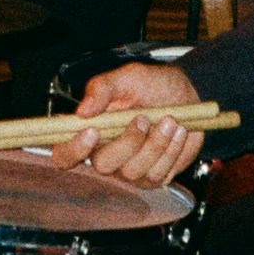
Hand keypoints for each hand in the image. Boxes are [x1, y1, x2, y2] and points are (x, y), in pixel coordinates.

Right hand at [46, 61, 202, 186]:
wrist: (189, 95)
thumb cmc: (154, 86)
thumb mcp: (129, 77)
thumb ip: (103, 88)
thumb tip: (82, 111)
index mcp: (92, 131)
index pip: (65, 154)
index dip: (72, 150)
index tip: (92, 131)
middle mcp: (107, 154)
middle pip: (103, 165)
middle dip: (128, 142)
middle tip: (144, 118)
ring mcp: (130, 170)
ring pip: (134, 171)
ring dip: (156, 143)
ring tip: (170, 120)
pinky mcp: (154, 177)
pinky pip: (158, 175)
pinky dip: (171, 150)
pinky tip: (178, 133)